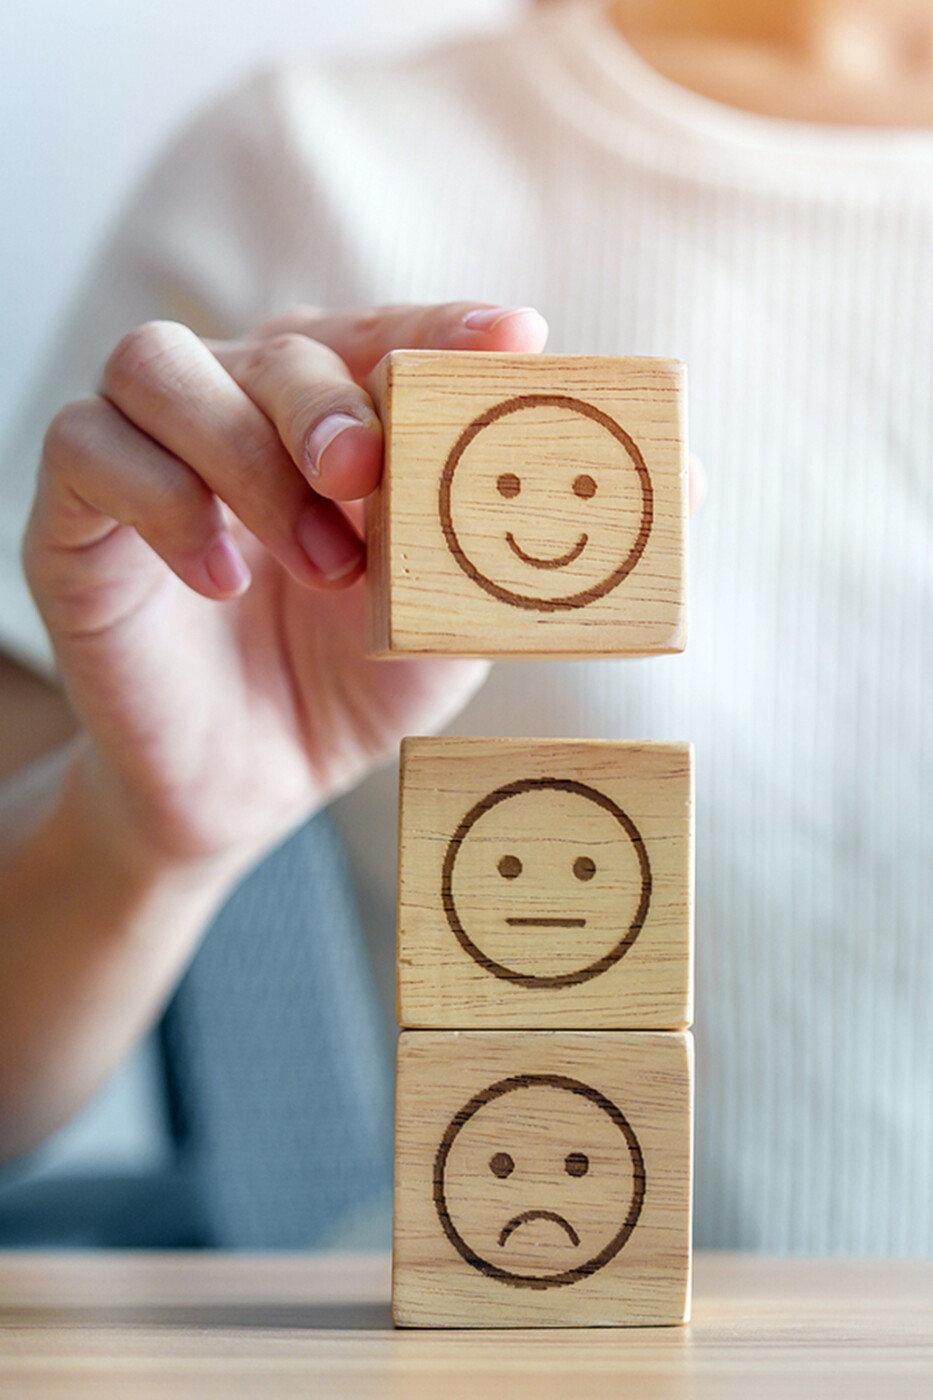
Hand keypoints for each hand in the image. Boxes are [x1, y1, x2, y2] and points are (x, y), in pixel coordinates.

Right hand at [25, 303, 549, 869]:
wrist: (253, 784)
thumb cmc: (350, 687)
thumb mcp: (438, 619)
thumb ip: (474, 545)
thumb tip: (538, 474)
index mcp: (332, 420)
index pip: (381, 337)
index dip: (440, 328)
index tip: (512, 340)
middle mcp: (238, 411)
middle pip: (272, 342)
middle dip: (326, 403)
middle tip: (364, 475)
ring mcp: (149, 454)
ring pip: (158, 365)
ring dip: (244, 452)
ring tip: (317, 566)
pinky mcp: (75, 517)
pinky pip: (85, 446)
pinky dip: (159, 499)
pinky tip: (222, 580)